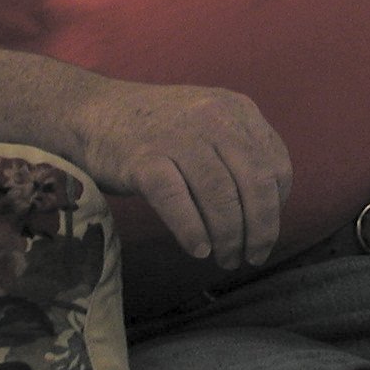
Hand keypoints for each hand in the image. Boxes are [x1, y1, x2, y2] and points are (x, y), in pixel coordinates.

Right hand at [71, 81, 292, 268]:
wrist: (93, 111)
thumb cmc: (158, 129)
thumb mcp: (210, 124)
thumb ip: (240, 153)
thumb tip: (267, 210)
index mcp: (237, 110)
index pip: (276, 165)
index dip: (276, 206)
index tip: (264, 231)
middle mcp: (214, 118)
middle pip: (255, 183)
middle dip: (261, 229)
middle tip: (252, 257)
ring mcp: (177, 137)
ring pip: (220, 195)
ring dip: (229, 237)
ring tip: (226, 259)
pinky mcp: (143, 159)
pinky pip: (176, 201)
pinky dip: (192, 230)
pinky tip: (198, 250)